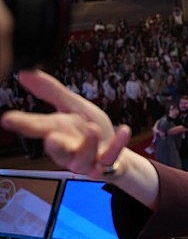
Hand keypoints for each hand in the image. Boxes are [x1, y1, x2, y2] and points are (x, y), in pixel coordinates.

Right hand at [1, 70, 130, 177]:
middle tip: (49, 138)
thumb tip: (24, 72)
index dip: (23, 124)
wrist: (115, 151)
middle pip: (57, 148)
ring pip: (84, 156)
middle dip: (52, 144)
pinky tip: (124, 129)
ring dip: (89, 143)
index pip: (37, 127)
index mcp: (57, 132)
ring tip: (93, 128)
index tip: (7, 119)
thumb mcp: (73, 106)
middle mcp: (69, 150)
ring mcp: (87, 161)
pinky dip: (118, 143)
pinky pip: (112, 155)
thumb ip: (51, 92)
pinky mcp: (106, 165)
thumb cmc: (90, 129)